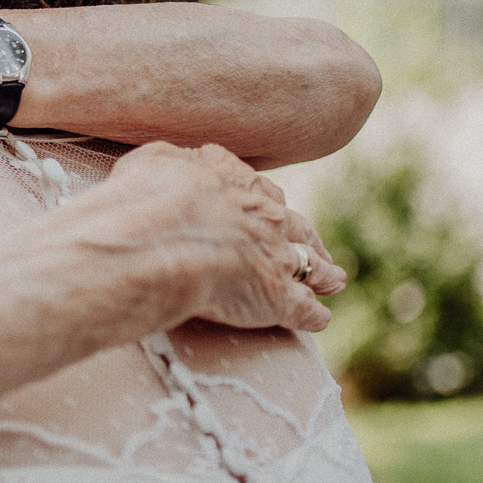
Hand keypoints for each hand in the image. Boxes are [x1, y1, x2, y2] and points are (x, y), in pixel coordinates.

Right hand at [100, 143, 343, 331]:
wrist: (162, 240)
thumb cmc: (147, 200)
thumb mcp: (153, 162)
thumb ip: (171, 164)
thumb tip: (172, 167)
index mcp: (237, 182)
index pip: (261, 191)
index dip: (268, 203)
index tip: (273, 208)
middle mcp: (266, 215)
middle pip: (295, 226)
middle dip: (306, 237)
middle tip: (315, 247)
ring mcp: (277, 256)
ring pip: (310, 265)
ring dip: (323, 273)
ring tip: (335, 281)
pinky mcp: (278, 297)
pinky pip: (305, 309)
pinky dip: (314, 315)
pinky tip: (320, 319)